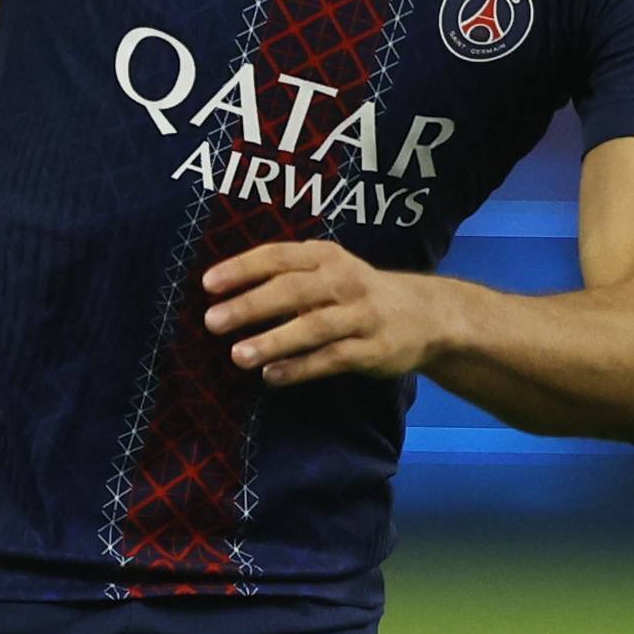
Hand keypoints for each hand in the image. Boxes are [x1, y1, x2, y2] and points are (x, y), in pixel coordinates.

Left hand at [199, 239, 460, 387]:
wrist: (425, 315)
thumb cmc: (357, 293)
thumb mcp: (328, 271)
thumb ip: (285, 276)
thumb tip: (223, 293)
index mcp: (326, 257)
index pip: (279, 257)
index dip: (243, 268)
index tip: (208, 284)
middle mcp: (344, 281)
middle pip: (292, 291)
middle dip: (250, 305)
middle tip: (212, 321)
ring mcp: (361, 316)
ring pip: (312, 327)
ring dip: (273, 340)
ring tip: (237, 355)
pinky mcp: (372, 350)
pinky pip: (332, 358)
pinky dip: (300, 368)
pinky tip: (271, 376)